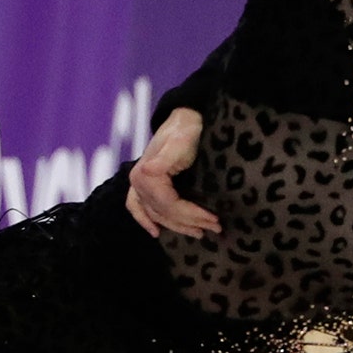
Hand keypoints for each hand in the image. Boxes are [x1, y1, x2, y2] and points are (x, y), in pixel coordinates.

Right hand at [127, 108, 220, 238]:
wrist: (183, 119)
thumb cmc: (186, 130)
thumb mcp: (180, 142)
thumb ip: (165, 157)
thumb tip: (147, 171)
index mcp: (146, 175)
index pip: (169, 205)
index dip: (191, 215)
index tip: (214, 219)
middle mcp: (138, 182)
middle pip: (165, 213)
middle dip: (191, 222)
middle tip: (216, 227)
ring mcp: (137, 184)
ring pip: (156, 215)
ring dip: (177, 226)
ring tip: (200, 232)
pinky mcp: (141, 184)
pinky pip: (136, 207)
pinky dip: (144, 220)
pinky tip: (155, 232)